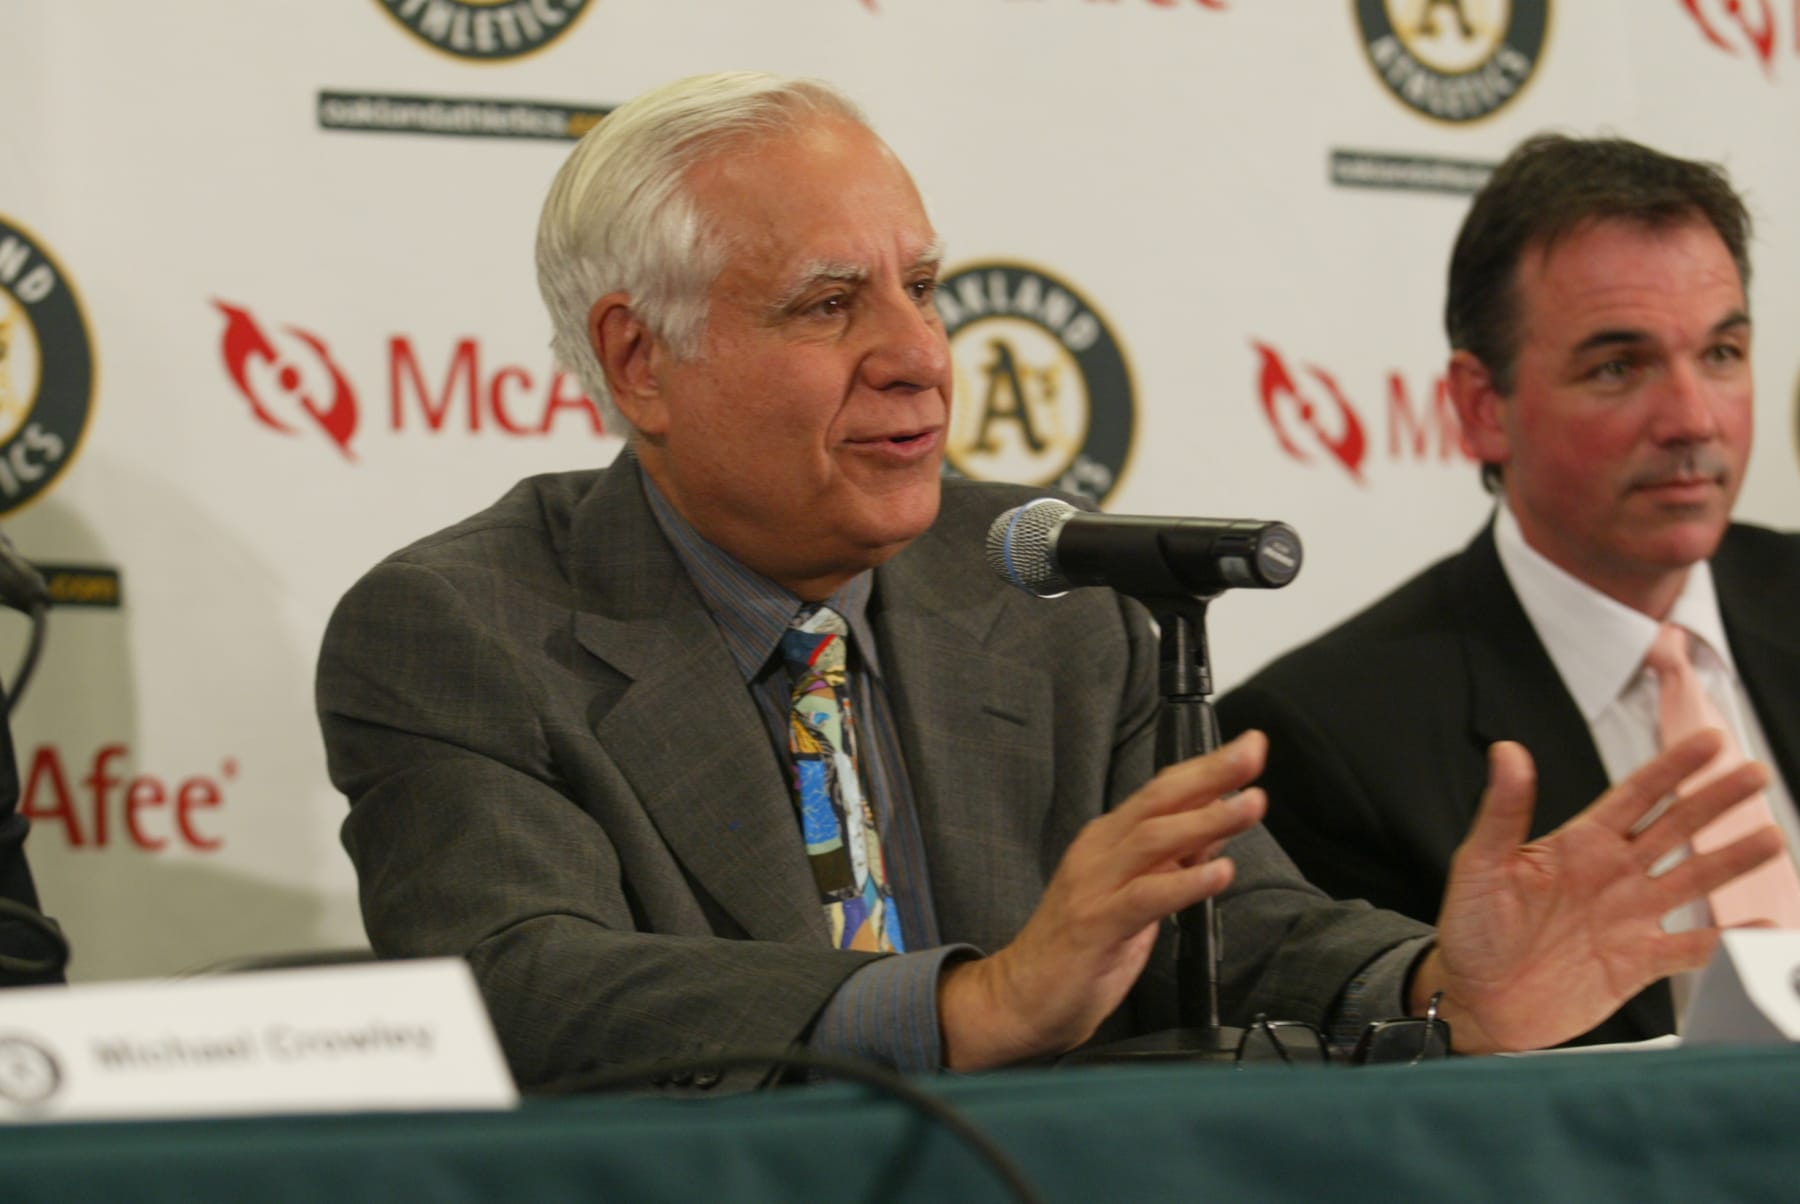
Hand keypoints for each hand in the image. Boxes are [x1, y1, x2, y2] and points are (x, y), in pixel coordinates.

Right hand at [938, 731, 1268, 1068]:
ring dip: (1206, 819)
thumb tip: (1218, 828)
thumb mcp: (1135, 896)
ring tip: (1250, 805)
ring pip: (1153, 838)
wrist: (1019, 997)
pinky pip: (1145, 897)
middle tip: (1253, 753)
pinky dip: (1185, 881)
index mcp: (1108, 840)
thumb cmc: (1078, 949)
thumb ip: (1172, 861)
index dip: (1206, 766)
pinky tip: (1219, 873)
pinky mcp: (1095, 924)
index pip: (1162, 791)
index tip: (1250, 746)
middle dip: (1210, 773)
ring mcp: (1094, 885)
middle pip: (1159, 800)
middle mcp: (1099, 852)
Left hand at [1416, 729, 1783, 1051]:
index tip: (1710, 743)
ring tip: (1773, 837)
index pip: (1635, 796)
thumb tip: (1507, 753)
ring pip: (1695, 881)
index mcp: (1578, 845)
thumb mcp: (1481, 864)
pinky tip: (1763, 930)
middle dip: (1716, 801)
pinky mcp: (1638, 962)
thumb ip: (1503, 811)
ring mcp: (1630, 918)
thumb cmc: (1470, 929)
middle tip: (1755, 775)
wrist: (1474, 999)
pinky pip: (1694, 948)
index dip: (1672, 768)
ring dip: (1733, 860)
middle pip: (1677, 828)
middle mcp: (1612, 876)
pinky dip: (1729, 942)